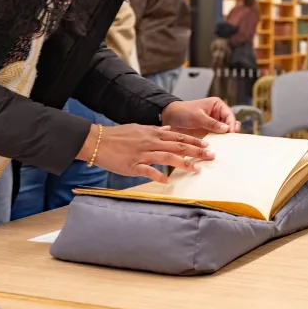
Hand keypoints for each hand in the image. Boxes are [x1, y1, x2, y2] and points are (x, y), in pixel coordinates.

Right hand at [80, 123, 214, 183]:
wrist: (97, 141)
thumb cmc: (118, 136)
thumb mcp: (139, 128)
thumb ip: (156, 130)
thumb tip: (169, 129)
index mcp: (153, 134)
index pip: (179, 137)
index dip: (194, 141)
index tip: (207, 145)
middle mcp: (151, 142)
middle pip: (178, 146)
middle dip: (196, 151)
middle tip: (211, 156)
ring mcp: (142, 153)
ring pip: (167, 157)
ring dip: (184, 163)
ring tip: (197, 169)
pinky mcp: (132, 165)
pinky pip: (147, 170)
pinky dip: (157, 175)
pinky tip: (167, 180)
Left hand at [161, 98, 239, 138]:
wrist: (169, 118)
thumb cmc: (183, 111)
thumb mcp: (197, 116)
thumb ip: (211, 122)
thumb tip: (226, 128)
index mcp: (217, 106)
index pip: (229, 115)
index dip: (232, 124)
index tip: (231, 133)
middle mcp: (218, 115)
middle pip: (230, 124)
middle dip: (231, 132)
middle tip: (231, 140)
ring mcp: (214, 125)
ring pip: (224, 133)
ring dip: (226, 139)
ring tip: (227, 145)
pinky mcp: (209, 134)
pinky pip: (217, 139)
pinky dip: (218, 143)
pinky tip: (218, 148)